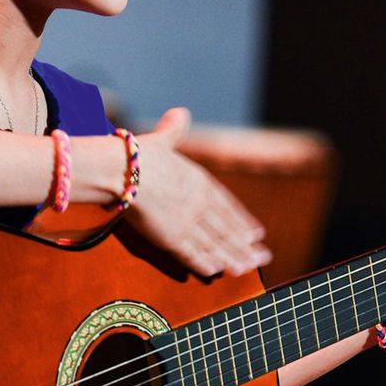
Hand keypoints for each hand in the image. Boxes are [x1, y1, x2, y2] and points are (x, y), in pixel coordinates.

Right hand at [130, 108, 272, 277]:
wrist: (123, 171)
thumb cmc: (139, 154)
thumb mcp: (162, 140)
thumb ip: (174, 131)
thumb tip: (180, 113)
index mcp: (200, 182)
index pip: (228, 206)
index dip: (243, 221)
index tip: (257, 233)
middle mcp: (200, 204)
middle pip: (227, 230)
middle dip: (246, 246)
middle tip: (263, 260)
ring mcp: (188, 223)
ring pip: (215, 245)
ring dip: (233, 259)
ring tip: (246, 269)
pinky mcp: (171, 239)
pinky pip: (192, 255)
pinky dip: (205, 264)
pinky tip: (215, 271)